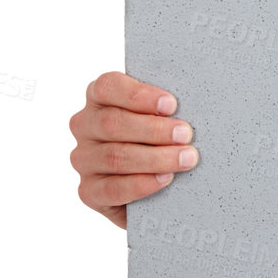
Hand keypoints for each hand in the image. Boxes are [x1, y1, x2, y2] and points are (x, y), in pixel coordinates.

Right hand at [68, 71, 198, 229]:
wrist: (152, 190)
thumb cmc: (160, 139)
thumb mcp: (160, 116)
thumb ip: (164, 108)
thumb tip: (193, 104)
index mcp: (100, 98)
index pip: (108, 87)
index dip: (139, 95)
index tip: (171, 105)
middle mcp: (85, 126)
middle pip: (112, 123)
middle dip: (154, 129)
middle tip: (186, 134)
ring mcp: (84, 159)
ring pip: (114, 156)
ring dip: (155, 158)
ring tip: (185, 158)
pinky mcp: (89, 190)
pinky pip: (112, 188)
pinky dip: (142, 184)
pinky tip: (165, 179)